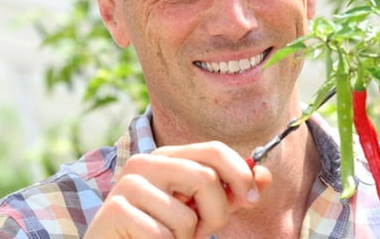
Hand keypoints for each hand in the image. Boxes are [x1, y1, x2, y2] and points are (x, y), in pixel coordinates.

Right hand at [84, 141, 271, 238]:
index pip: (214, 150)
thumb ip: (232, 194)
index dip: (240, 174)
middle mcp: (146, 162)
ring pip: (186, 215)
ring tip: (169, 238)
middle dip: (216, 214)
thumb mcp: (203, 211)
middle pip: (206, 178)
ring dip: (186, 238)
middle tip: (202, 231)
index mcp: (168, 156)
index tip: (253, 199)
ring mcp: (128, 185)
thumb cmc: (162, 232)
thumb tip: (265, 176)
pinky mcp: (115, 211)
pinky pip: (161, 235)